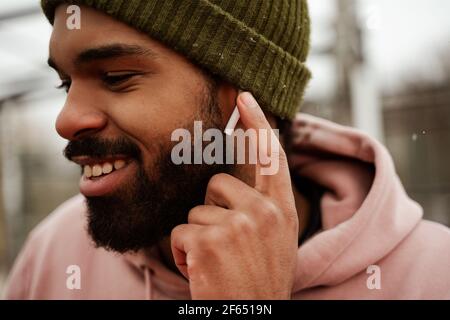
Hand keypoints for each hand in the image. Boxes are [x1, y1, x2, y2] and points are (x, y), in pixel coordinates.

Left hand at [171, 92, 298, 298]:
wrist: (255, 316)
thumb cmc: (260, 280)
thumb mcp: (275, 240)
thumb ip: (263, 208)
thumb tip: (231, 186)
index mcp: (282, 210)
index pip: (270, 156)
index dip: (258, 123)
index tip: (245, 97)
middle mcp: (264, 212)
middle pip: (218, 183)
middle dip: (213, 209)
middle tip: (226, 243)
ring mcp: (238, 225)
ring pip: (196, 211)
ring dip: (199, 236)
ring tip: (217, 262)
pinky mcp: (209, 241)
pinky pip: (181, 232)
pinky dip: (184, 253)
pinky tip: (203, 271)